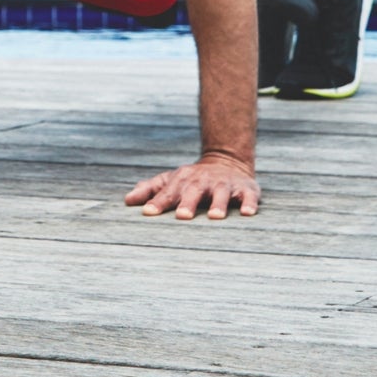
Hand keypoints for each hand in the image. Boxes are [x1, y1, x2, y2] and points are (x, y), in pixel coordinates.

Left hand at [125, 149, 259, 220]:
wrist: (227, 160)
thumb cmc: (192, 179)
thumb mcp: (172, 180)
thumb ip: (151, 189)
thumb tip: (127, 200)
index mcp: (184, 180)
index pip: (169, 192)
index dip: (159, 202)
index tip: (148, 213)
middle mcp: (204, 181)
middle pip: (194, 190)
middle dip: (188, 202)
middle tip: (182, 216)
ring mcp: (225, 184)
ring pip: (222, 193)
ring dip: (219, 203)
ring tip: (215, 217)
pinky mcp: (246, 188)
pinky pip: (249, 196)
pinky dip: (249, 203)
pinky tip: (248, 213)